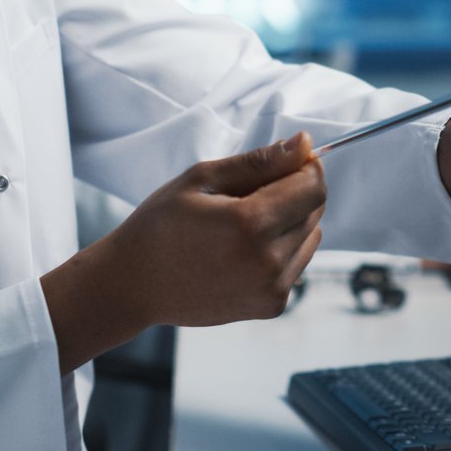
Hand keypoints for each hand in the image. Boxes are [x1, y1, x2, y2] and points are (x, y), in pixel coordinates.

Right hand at [45, 136, 324, 367]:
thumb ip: (259, 162)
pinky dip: (282, 250)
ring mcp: (272, 288)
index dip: (305, 168)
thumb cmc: (161, 226)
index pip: (313, 186)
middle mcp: (268, 261)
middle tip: (249, 195)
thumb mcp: (202, 179)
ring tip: (243, 225)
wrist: (135, 284)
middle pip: (315, 210)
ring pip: (311, 237)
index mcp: (250, 224)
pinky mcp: (272, 305)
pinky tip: (244, 250)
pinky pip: (297, 264)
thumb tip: (303, 144)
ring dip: (290, 223)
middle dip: (294, 194)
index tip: (286, 162)